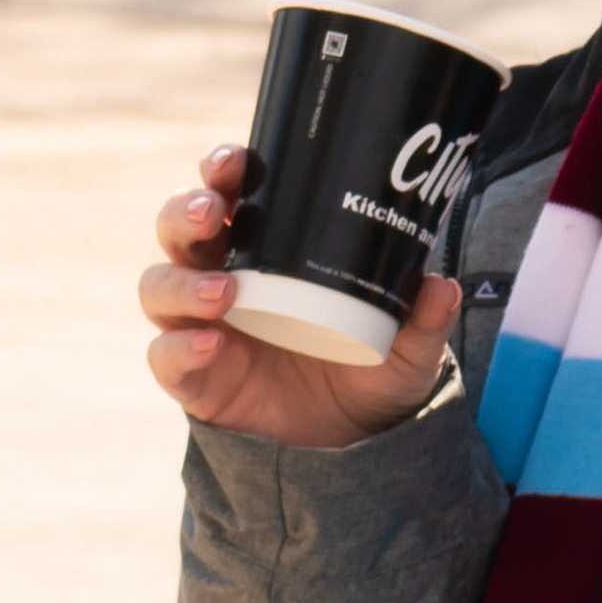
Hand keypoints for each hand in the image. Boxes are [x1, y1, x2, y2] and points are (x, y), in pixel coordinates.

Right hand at [139, 145, 459, 446]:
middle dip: (185, 212)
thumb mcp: (406, 347)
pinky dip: (180, 350)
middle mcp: (223, 279)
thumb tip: (442, 287)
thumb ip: (423, 320)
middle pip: (179, 231)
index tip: (237, 161)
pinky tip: (211, 344)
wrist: (352, 441)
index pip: (230, 196)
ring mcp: (202, 328)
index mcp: (266, 251)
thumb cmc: (368, 369)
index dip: (223, 171)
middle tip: (215, 211)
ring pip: (159, 287)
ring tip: (224, 292)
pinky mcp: (195, 380)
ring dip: (182, 282)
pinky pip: (166, 358)